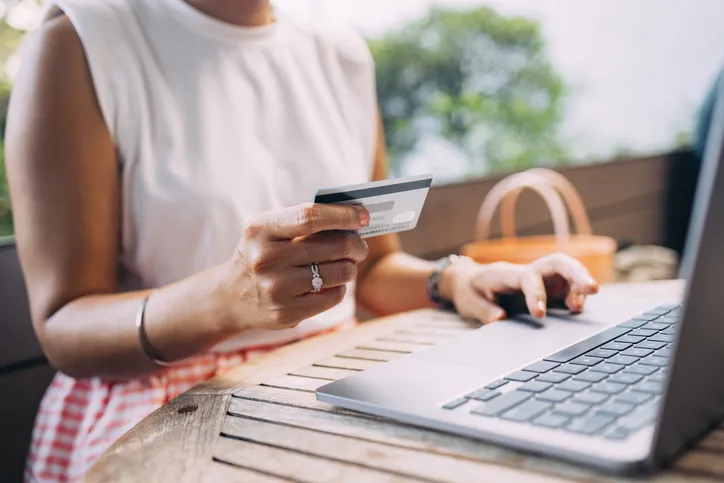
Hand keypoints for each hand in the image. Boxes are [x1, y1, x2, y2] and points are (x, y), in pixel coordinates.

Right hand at [219, 203, 369, 331]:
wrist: (231, 298)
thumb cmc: (261, 255)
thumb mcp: (269, 231)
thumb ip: (304, 222)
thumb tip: (353, 219)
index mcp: (261, 230)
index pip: (311, 217)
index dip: (343, 215)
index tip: (362, 215)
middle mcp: (265, 259)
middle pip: (333, 246)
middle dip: (355, 245)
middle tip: (360, 246)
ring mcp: (276, 288)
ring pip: (339, 272)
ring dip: (350, 267)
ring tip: (345, 265)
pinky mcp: (286, 313)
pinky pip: (333, 296)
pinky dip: (339, 288)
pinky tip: (331, 284)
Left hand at [441, 254, 598, 322]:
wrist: (469, 279)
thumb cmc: (470, 290)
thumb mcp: (468, 301)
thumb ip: (483, 310)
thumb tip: (500, 318)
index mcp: (506, 274)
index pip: (527, 277)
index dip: (536, 293)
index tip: (540, 315)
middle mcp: (527, 271)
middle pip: (557, 262)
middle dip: (577, 273)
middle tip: (593, 289)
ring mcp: (540, 278)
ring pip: (567, 271)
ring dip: (580, 284)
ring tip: (579, 307)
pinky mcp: (548, 287)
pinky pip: (568, 286)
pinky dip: (577, 295)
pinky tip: (576, 309)